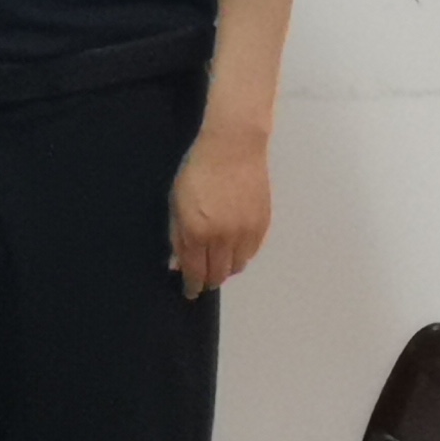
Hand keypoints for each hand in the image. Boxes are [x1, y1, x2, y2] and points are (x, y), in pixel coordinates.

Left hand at [168, 117, 272, 294]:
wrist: (234, 148)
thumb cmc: (197, 171)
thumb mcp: (176, 202)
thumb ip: (177, 236)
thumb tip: (178, 265)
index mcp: (198, 231)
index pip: (196, 272)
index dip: (192, 286)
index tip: (189, 291)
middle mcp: (224, 237)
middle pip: (218, 275)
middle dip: (207, 279)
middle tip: (201, 278)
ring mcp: (246, 232)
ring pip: (237, 267)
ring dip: (225, 269)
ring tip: (216, 262)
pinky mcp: (263, 225)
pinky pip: (251, 253)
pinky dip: (240, 255)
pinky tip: (232, 247)